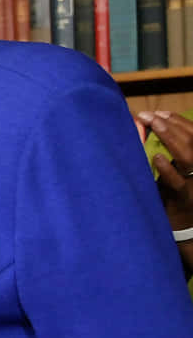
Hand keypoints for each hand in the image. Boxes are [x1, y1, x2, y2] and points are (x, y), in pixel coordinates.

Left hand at [139, 111, 192, 228]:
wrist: (183, 225)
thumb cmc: (175, 192)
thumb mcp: (176, 170)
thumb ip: (168, 152)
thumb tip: (150, 127)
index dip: (179, 121)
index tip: (161, 112)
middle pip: (192, 141)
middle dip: (171, 125)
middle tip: (149, 114)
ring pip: (188, 157)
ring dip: (171, 138)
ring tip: (154, 124)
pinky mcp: (183, 198)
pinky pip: (177, 182)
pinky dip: (167, 168)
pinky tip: (156, 157)